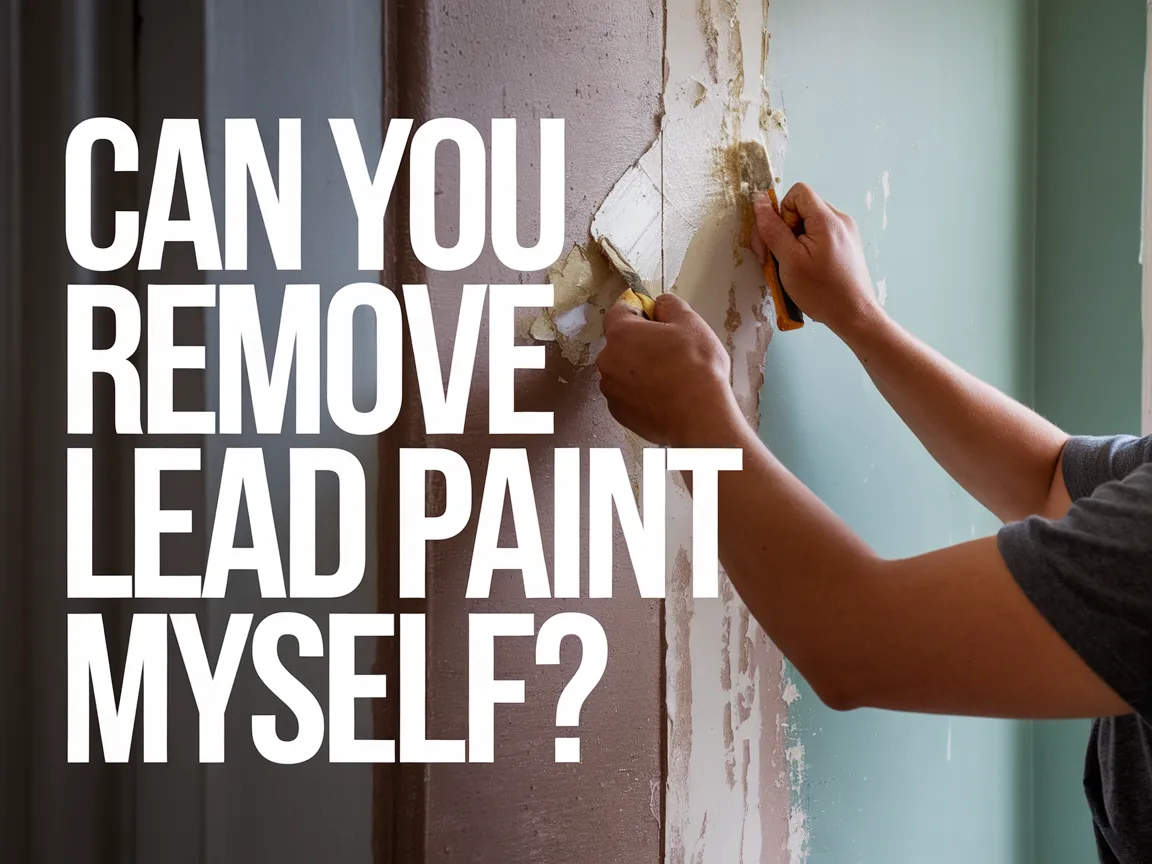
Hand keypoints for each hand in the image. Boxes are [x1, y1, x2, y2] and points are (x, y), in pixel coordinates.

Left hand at [596, 294, 743, 445]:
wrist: (699, 417)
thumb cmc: (696, 368)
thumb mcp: (690, 322)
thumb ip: (669, 304)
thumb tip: (660, 304)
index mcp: (621, 334)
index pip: (620, 310)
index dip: (640, 309)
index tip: (656, 316)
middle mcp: (608, 361)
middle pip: (621, 342)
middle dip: (641, 341)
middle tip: (670, 349)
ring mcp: (611, 390)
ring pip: (623, 369)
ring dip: (640, 368)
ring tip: (669, 376)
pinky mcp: (619, 413)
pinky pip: (627, 394)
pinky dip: (640, 392)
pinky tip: (664, 395)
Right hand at [750, 183, 880, 338]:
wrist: (854, 314)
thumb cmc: (822, 292)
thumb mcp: (789, 260)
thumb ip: (773, 228)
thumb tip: (760, 202)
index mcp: (827, 220)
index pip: (798, 193)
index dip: (781, 211)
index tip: (779, 238)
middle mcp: (840, 220)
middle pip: (802, 208)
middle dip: (784, 229)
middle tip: (775, 257)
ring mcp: (846, 232)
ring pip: (809, 223)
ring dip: (793, 241)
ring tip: (791, 267)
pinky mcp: (846, 245)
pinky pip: (819, 235)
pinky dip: (806, 248)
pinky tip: (805, 269)